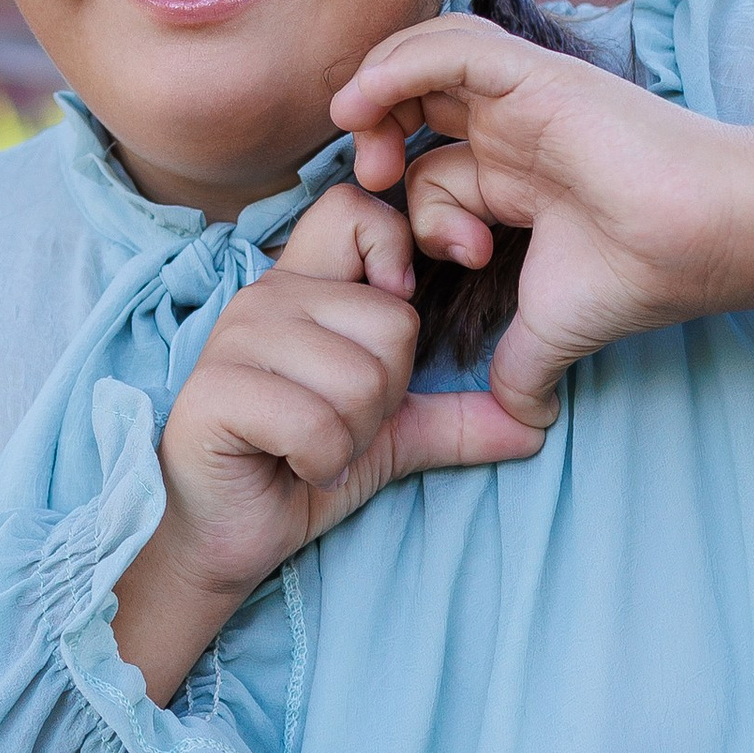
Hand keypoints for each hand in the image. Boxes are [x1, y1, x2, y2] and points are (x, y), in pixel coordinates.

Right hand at [107, 182, 543, 703]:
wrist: (220, 540)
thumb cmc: (295, 475)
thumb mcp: (390, 439)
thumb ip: (457, 418)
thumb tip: (537, 421)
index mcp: (302, 289)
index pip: (355, 212)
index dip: (393, 252)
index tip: (393, 310)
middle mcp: (265, 299)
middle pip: (389, 324)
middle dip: (382, 398)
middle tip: (335, 426)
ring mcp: (235, 342)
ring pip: (359, 376)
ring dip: (351, 437)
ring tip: (311, 449)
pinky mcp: (217, 394)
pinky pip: (316, 422)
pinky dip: (320, 462)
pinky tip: (292, 466)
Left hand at [330, 19, 741, 429]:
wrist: (702, 238)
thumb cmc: (640, 274)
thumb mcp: (555, 330)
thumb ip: (524, 368)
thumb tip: (521, 422)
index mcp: (515, 178)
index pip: (431, 172)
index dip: (409, 212)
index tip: (437, 261)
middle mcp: (513, 130)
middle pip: (414, 105)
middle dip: (375, 137)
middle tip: (373, 181)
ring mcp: (522, 97)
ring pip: (424, 58)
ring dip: (376, 92)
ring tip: (361, 138)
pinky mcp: (534, 74)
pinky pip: (450, 45)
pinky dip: (398, 61)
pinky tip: (366, 99)